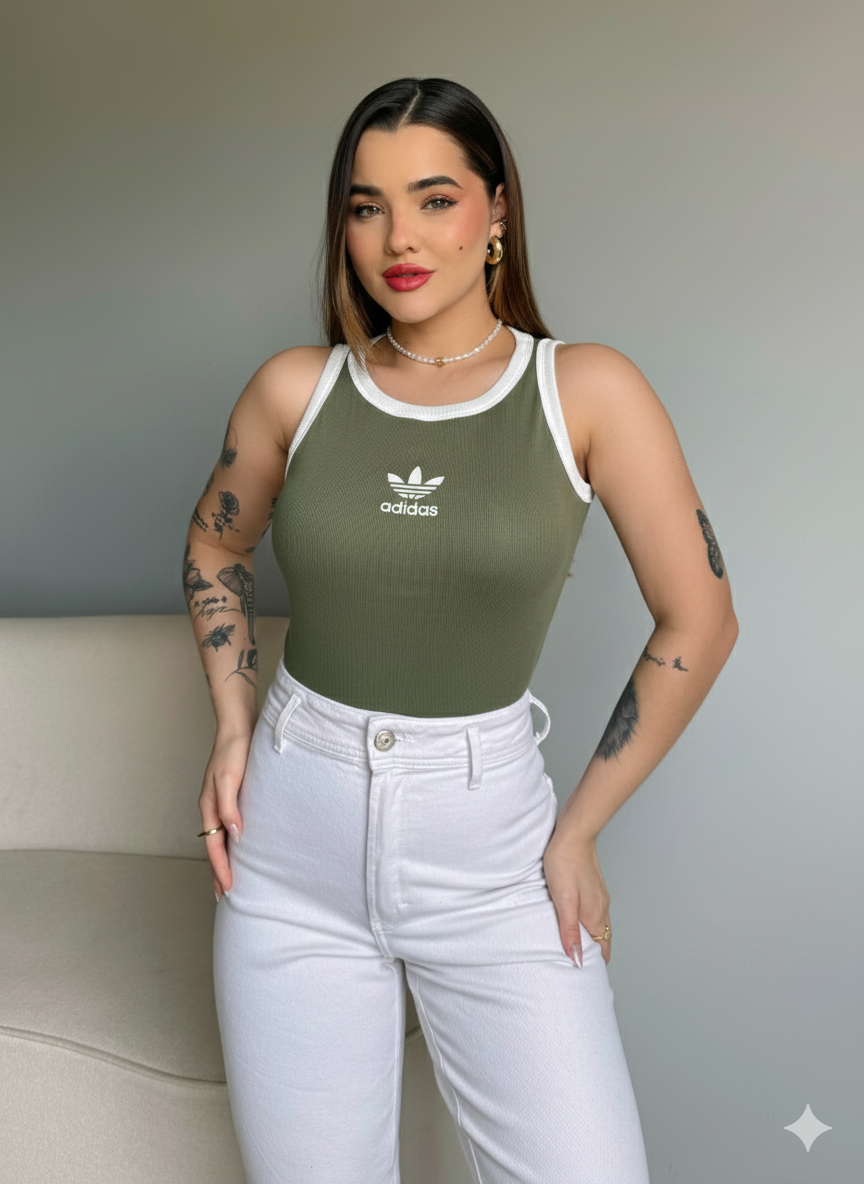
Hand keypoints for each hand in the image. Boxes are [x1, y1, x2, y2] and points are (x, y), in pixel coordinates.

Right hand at [198, 731, 252, 899]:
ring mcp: (221, 802)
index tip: (227, 888)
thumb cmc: (233, 750)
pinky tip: (240, 846)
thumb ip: (230, 808)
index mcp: (209, 806)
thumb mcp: (230, 779)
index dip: (221, 868)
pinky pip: (229, 826)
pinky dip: (232, 842)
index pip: (214, 846)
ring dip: (224, 858)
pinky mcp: (231, 797)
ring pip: (220, 838)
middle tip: (223, 895)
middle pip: (214, 847)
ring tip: (230, 877)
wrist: (238, 728)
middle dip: (218, 871)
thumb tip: (234, 835)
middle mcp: (212, 807)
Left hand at [542, 830, 611, 965]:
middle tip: (581, 964)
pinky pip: (595, 910)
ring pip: (599, 924)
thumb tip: (576, 959)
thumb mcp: (563, 901)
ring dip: (591, 936)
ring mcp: (599, 895)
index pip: (602, 948)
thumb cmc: (565, 863)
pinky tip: (576, 918)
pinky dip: (588, 921)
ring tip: (578, 946)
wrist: (574, 833)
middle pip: (603, 938)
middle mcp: (602, 907)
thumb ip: (569, 931)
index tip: (586, 975)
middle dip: (595, 952)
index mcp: (595, 915)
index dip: (595, 962)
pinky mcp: (593, 885)